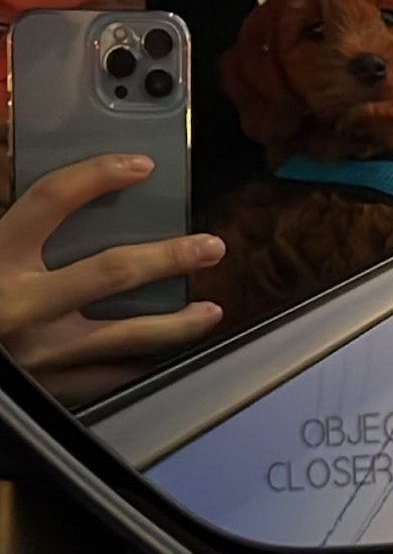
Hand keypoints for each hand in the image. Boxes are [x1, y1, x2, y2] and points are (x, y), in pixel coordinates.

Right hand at [0, 154, 224, 405]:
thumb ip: (25, 231)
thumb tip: (83, 195)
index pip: (51, 200)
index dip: (96, 176)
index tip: (141, 166)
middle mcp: (21, 304)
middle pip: (112, 271)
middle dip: (169, 257)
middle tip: (211, 247)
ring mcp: (38, 353)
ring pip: (126, 335)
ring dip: (178, 324)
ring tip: (211, 311)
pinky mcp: (49, 388)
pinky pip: (108, 376)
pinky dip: (142, 363)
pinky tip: (167, 353)